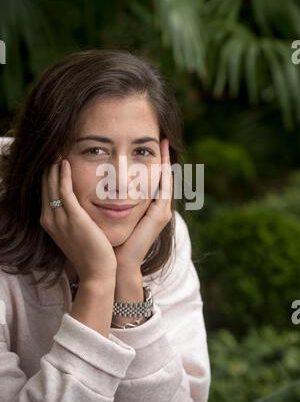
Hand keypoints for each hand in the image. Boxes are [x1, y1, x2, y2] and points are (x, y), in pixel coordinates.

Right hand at [40, 159, 116, 284]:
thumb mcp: (75, 233)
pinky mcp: (73, 218)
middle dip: (48, 168)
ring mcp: (59, 219)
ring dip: (54, 167)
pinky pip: (64, 191)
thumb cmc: (90, 253)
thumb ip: (72, 218)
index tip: (53, 160)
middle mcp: (50, 219)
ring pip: (52, 186)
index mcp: (49, 222)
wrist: (96, 271)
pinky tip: (65, 164)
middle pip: (45, 186)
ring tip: (58, 151)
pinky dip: (63, 175)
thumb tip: (77, 206)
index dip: (48, 175)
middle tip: (53, 150)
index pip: (45, 193)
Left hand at [113, 138, 172, 272]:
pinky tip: (161, 159)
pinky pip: (164, 188)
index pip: (152, 180)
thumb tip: (99, 184)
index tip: (148, 145)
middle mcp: (158, 209)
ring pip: (166, 180)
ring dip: (165, 161)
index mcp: (147, 209)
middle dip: (161, 158)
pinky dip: (163, 173)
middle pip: (162, 177)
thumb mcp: (111, 215)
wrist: (117, 262)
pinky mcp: (159, 215)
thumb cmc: (110, 241)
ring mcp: (161, 212)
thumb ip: (110, 201)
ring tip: (162, 143)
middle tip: (160, 138)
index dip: (152, 163)